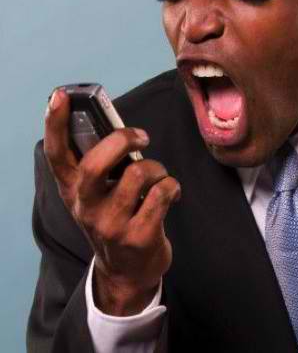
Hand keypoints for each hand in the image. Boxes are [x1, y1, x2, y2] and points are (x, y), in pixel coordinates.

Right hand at [44, 88, 180, 314]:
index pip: (56, 155)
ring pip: (139, 174)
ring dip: (157, 168)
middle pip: (96, 163)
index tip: (60, 95)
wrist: (127, 272)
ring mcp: (111, 225)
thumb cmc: (114, 219)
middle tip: (142, 137)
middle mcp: (85, 207)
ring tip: (159, 176)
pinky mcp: (139, 237)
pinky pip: (163, 193)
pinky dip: (173, 186)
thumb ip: (101, 167)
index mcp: (72, 191)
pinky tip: (171, 194)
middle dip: (123, 139)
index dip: (55, 123)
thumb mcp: (97, 196)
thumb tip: (120, 130)